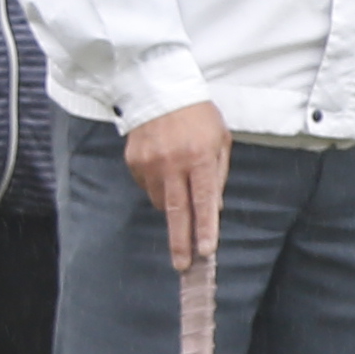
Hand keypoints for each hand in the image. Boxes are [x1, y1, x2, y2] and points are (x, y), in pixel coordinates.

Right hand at [124, 101, 232, 271]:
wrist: (158, 88)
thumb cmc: (197, 114)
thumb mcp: (220, 139)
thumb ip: (218, 174)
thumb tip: (214, 207)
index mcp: (200, 157)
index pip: (203, 201)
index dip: (205, 228)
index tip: (206, 251)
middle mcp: (173, 163)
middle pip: (176, 212)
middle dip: (180, 241)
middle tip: (182, 265)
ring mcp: (150, 163)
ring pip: (160, 201)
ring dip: (172, 206)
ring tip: (179, 186)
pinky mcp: (133, 161)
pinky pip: (147, 186)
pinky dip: (158, 187)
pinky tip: (164, 169)